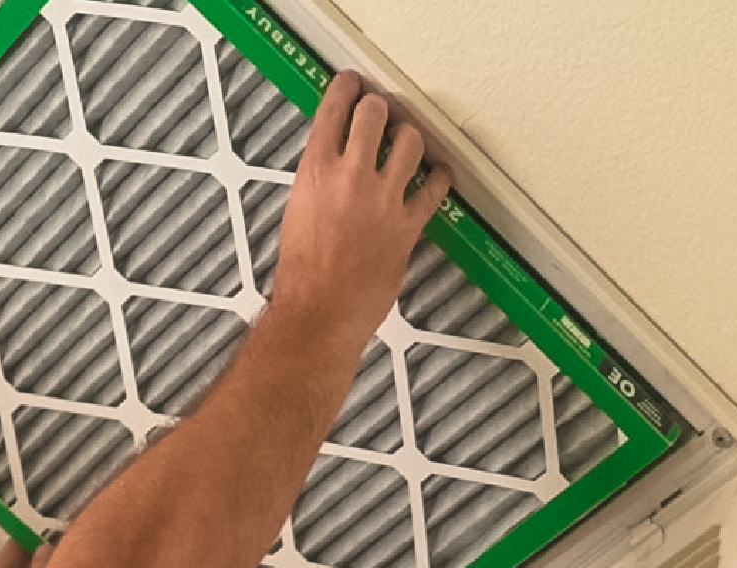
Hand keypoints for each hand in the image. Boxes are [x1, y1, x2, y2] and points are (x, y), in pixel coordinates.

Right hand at [268, 72, 452, 344]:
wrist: (318, 314)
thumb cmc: (301, 274)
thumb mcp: (296, 212)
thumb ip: (320, 181)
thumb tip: (336, 165)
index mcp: (315, 170)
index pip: (334, 108)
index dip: (347, 88)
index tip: (352, 85)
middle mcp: (351, 175)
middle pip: (376, 113)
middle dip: (379, 109)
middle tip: (381, 113)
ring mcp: (383, 199)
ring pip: (410, 141)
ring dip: (409, 136)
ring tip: (406, 141)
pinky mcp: (407, 224)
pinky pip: (435, 188)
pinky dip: (439, 177)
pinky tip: (439, 173)